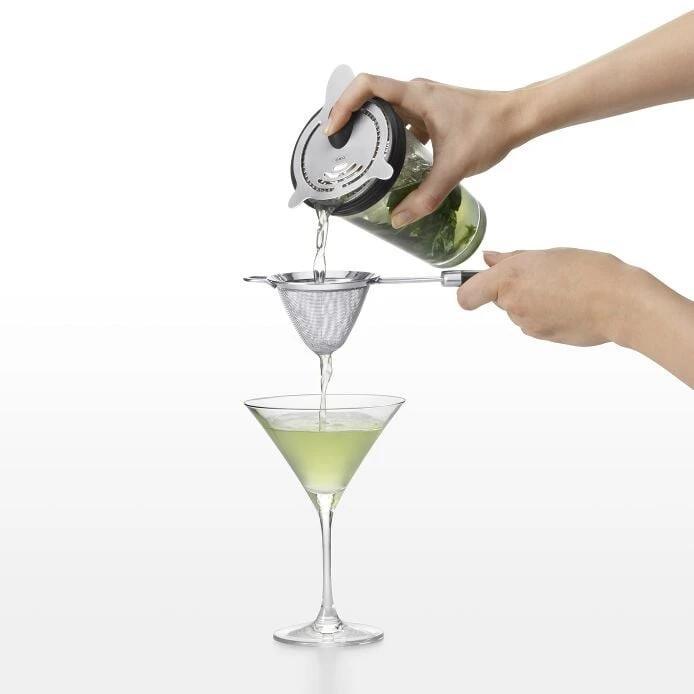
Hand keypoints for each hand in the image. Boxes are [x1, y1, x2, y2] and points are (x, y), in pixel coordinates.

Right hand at [325, 74, 524, 227]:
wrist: (519, 118)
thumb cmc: (491, 128)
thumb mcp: (454, 168)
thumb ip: (426, 197)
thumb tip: (400, 219)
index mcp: (415, 95)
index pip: (366, 86)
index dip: (342, 105)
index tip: (333, 130)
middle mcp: (416, 93)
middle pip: (369, 99)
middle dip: (349, 121)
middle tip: (339, 147)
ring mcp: (424, 102)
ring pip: (386, 111)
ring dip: (370, 130)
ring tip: (358, 155)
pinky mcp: (432, 113)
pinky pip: (402, 121)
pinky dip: (391, 138)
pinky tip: (391, 162)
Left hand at [457, 248, 634, 345]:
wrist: (620, 302)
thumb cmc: (589, 272)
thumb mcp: (547, 254)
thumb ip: (512, 259)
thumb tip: (489, 259)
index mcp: (509, 278)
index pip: (466, 295)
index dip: (469, 290)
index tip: (477, 283)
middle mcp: (512, 304)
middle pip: (498, 299)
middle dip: (513, 289)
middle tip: (543, 276)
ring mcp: (526, 323)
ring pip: (518, 310)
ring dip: (532, 301)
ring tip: (562, 289)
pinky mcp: (541, 336)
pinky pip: (534, 322)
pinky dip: (545, 314)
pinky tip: (568, 304)